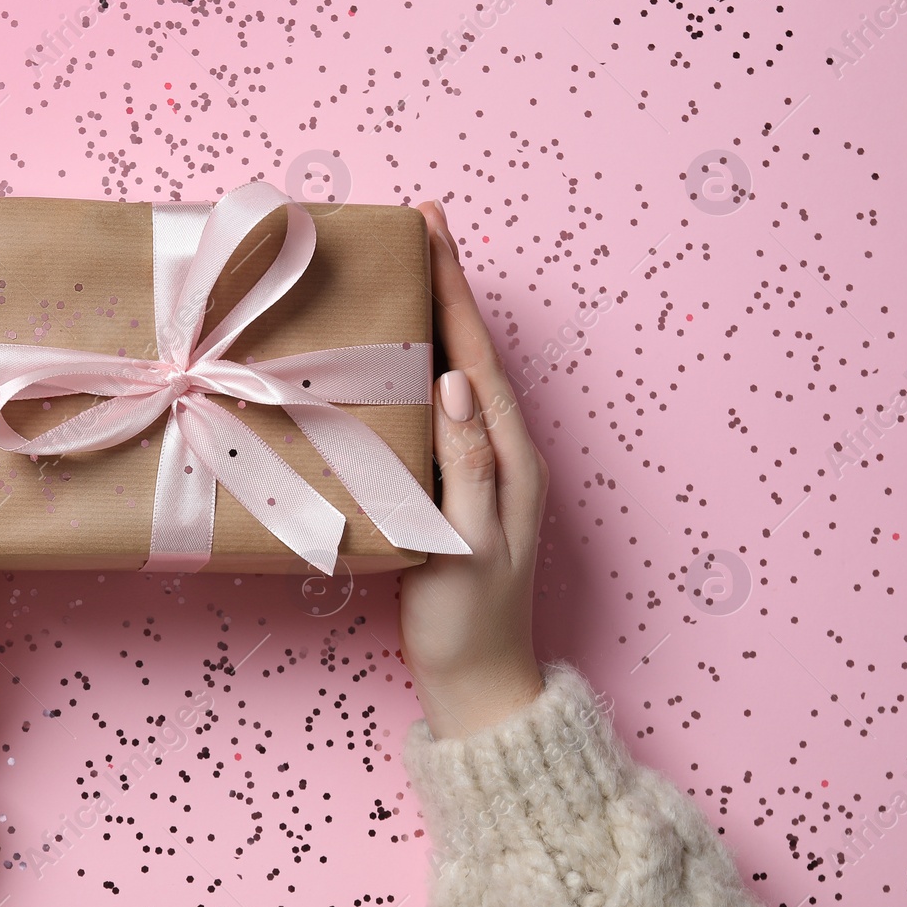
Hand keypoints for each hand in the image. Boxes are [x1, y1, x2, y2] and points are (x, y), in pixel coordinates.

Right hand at [398, 201, 547, 739]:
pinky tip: (396, 353)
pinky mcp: (457, 483)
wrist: (476, 680)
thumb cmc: (468, 619)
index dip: (455, 288)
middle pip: (471, 349)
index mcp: (509, 455)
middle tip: (419, 226)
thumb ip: (467, 464)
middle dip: (446, 284)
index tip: (434, 228)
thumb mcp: (468, 542)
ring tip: (407, 268)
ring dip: (435, 316)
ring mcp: (481, 466)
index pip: (477, 354)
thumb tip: (454, 381)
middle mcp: (501, 450)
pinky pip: (439, 405)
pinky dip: (419, 362)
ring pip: (456, 371)